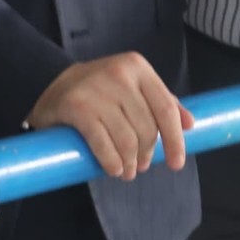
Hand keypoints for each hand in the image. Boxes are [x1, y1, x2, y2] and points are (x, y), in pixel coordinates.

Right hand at [27, 53, 193, 180]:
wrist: (50, 83)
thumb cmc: (98, 89)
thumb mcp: (132, 86)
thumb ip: (160, 101)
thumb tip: (189, 124)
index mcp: (138, 67)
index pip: (166, 109)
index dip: (175, 140)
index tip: (176, 164)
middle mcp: (120, 74)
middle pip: (146, 128)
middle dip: (146, 154)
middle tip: (140, 167)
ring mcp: (97, 90)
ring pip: (127, 140)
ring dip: (129, 163)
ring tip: (126, 171)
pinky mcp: (77, 107)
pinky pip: (103, 144)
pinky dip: (112, 163)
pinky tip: (113, 169)